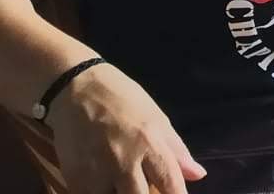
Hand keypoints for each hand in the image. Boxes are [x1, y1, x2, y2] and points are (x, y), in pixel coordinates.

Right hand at [46, 63, 205, 193]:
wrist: (76, 88)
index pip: (170, 184)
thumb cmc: (123, 99)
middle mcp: (123, 160)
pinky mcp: (74, 178)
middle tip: (147, 189)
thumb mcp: (156, 117)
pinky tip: (105, 181)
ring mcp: (96, 172)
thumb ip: (176, 150)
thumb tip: (198, 175)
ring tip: (124, 182)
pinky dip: (101, 191)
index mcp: (149, 142)